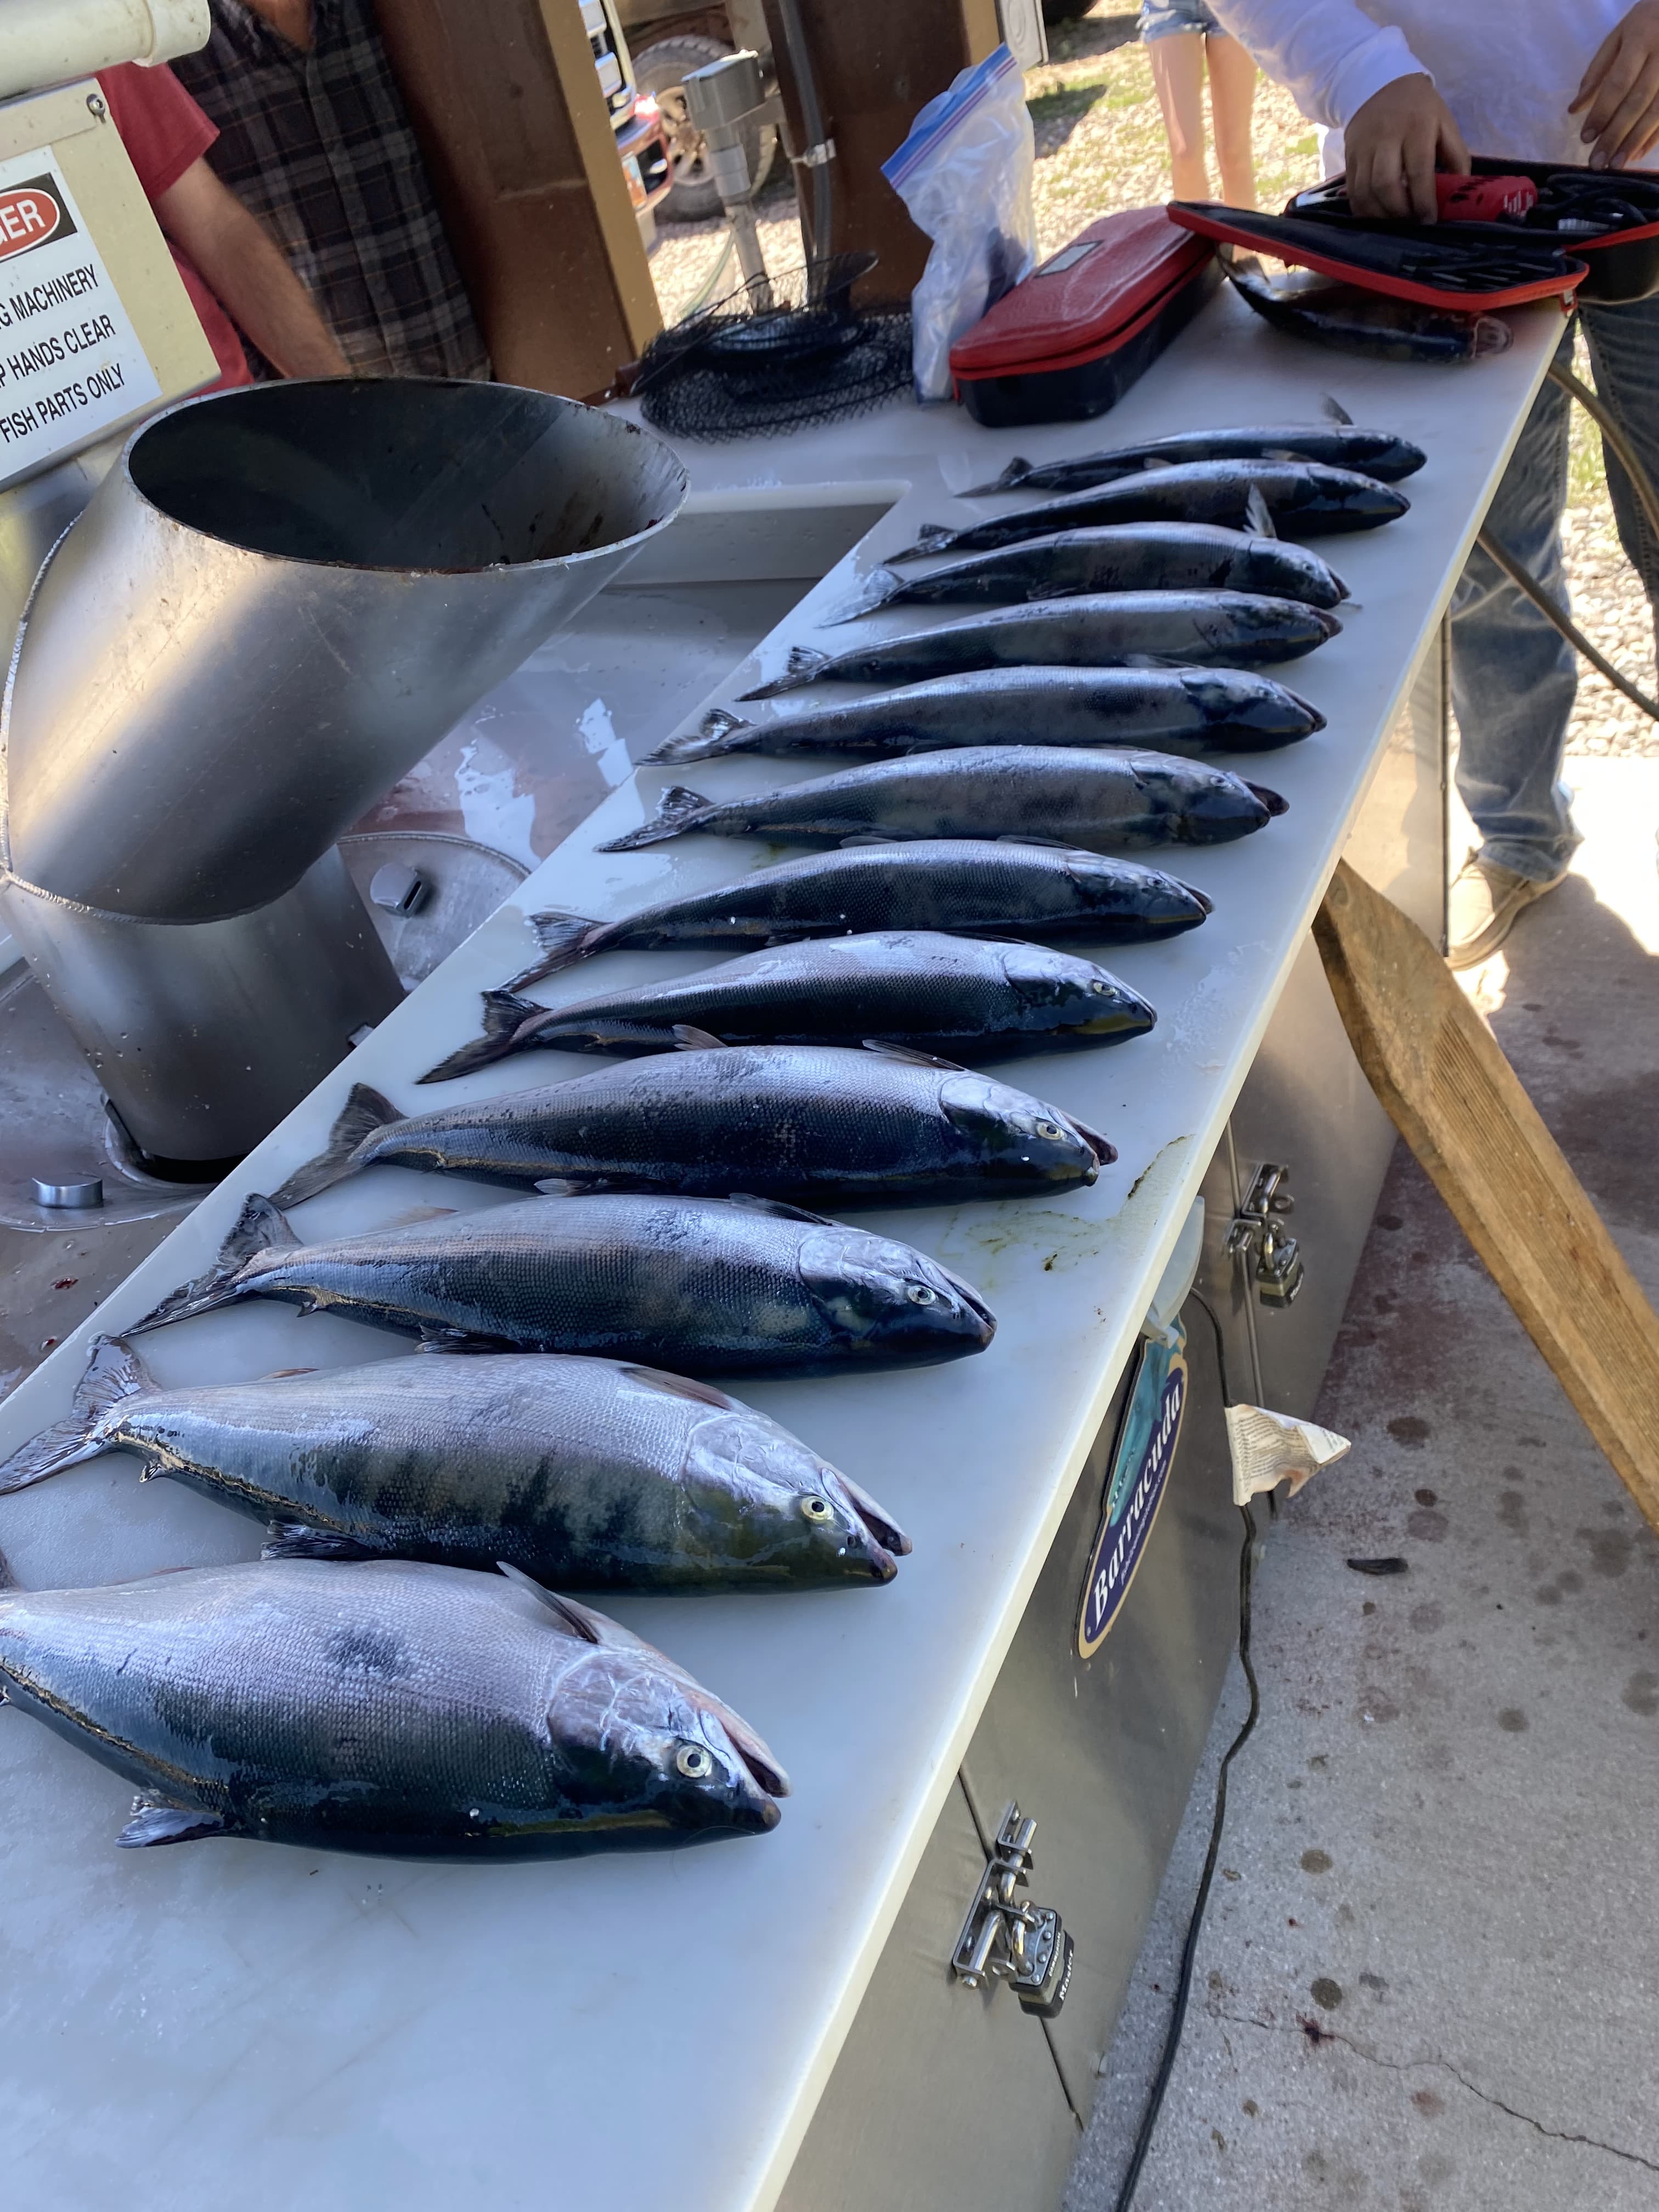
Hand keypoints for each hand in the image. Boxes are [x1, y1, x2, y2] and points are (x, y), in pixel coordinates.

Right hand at [1344, 74, 1470, 222]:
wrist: (1379, 84)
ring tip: (1395, 221)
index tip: (1429, 221)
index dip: (1423, 201)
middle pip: (1386, 185)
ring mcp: (1363, 148)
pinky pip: (1352, 191)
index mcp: (1416, 128)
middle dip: (1399, 211)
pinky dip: (1364, 210)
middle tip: (1411, 222)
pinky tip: (1377, 215)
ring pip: (1365, 192)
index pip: (1418, 171)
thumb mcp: (1444, 123)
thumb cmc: (1419, 108)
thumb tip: (1457, 192)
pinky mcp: (1348, 157)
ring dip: (1380, 214)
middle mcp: (1386, 138)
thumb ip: (1455, 156)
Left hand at [1571, 1, 1658, 169]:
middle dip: (1616, 135)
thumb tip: (1574, 109)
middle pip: (1637, 102)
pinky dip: (1654, 137)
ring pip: (1657, 112)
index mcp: (1641, 39)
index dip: (1602, 112)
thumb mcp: (1618, 37)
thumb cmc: (1646, 23)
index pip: (1619, 82)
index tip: (1586, 138)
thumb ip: (1597, 72)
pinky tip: (1638, 154)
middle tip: (1597, 163)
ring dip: (1634, 142)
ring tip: (1615, 165)